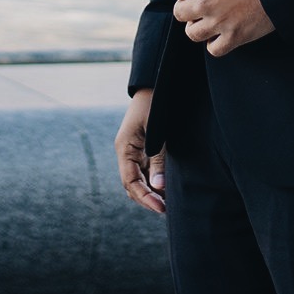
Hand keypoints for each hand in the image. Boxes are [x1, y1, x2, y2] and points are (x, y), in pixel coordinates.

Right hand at [116, 89, 165, 214]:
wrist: (155, 83)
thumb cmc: (155, 104)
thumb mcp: (157, 131)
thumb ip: (157, 159)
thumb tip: (158, 187)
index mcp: (125, 148)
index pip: (130, 182)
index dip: (144, 197)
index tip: (161, 208)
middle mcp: (127, 152)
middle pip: (133, 185)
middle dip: (148, 199)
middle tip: (167, 209)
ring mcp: (134, 151)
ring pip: (139, 180)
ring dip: (152, 192)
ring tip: (169, 202)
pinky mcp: (143, 149)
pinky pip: (145, 171)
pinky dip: (155, 181)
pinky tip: (167, 187)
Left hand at [168, 0, 275, 56]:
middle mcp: (204, 2)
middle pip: (179, 13)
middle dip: (187, 8)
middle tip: (199, 5)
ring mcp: (218, 22)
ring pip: (192, 33)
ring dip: (198, 27)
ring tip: (208, 21)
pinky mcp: (235, 37)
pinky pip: (214, 49)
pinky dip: (215, 44)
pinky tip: (221, 35)